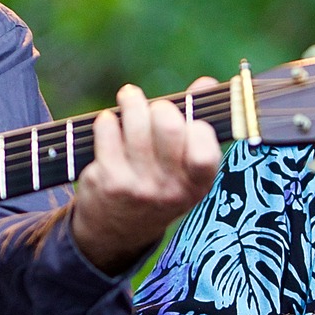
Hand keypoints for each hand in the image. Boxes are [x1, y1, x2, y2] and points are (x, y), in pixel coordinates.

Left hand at [70, 81, 221, 273]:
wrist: (117, 231)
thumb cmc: (156, 185)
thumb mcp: (182, 167)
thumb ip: (195, 124)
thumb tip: (207, 83)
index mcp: (198, 185)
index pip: (204, 150)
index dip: (195, 126)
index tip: (186, 118)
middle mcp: (171, 190)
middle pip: (168, 127)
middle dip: (160, 107)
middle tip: (153, 107)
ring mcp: (139, 188)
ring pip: (136, 124)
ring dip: (131, 102)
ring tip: (129, 97)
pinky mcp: (110, 182)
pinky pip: (109, 132)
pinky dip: (107, 121)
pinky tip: (109, 121)